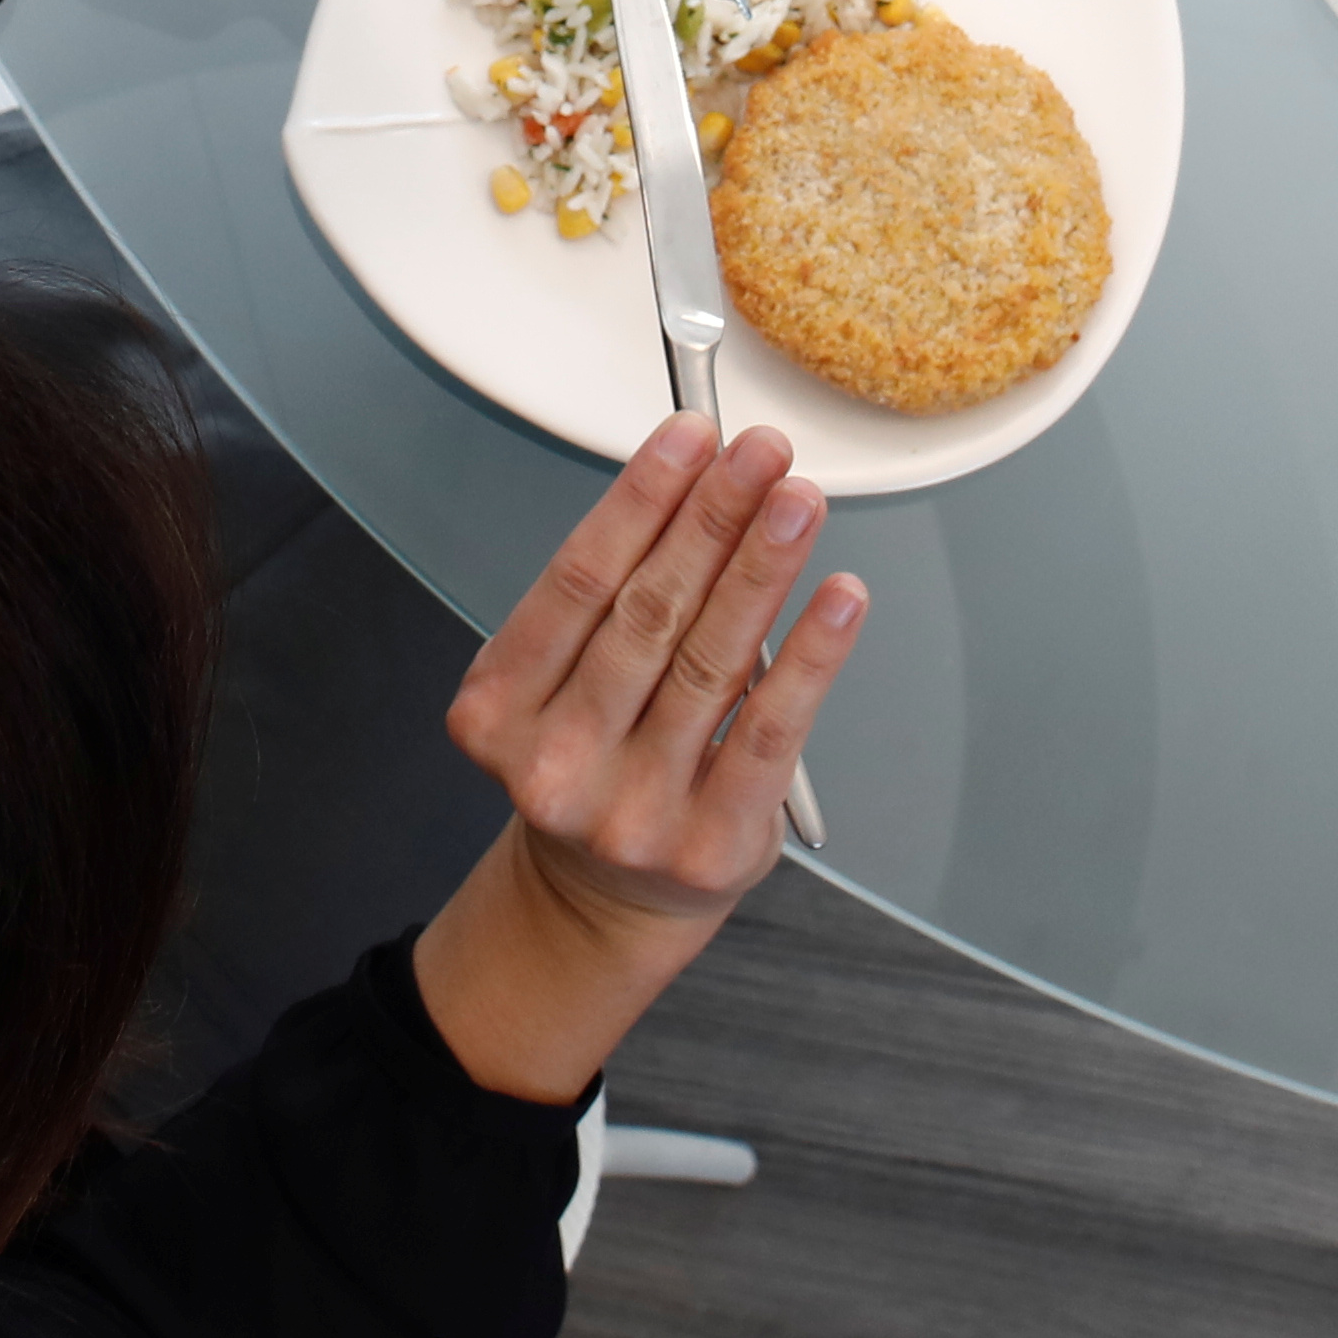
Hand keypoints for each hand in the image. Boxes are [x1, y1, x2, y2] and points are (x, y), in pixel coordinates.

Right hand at [408, 417, 865, 1105]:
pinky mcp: (711, 843)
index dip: (640, 499)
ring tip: (799, 498)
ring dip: (764, 565)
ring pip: (711, 662)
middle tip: (761, 452)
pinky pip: (771, 729)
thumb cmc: (589, 762)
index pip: (577, 582)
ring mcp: (634, 810)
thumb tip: (698, 478)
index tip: (691, 435)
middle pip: (648, 614)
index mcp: (498, 712)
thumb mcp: (554, 684)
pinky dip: (812, 654)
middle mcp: (557, 764)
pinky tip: (839, 595)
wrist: (602, 901)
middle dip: (713, 517)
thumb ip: (610, 597)